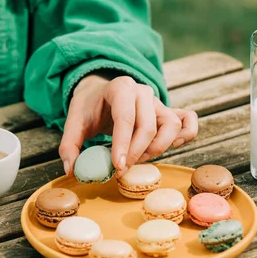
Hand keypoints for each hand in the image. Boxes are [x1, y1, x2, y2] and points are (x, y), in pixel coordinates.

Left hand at [59, 74, 198, 176]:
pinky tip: (172, 146)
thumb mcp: (74, 121)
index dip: (123, 144)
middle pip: (148, 125)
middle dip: (136, 152)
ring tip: (139, 160)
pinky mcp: (167, 113)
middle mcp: (142, 92)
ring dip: (157, 148)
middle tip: (122, 169)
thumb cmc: (89, 107)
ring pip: (171, 125)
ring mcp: (157, 102)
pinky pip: (187, 120)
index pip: (125, 117)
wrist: (99, 93)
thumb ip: (69, 145)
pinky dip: (186, 134)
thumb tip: (71, 170)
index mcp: (120, 87)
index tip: (118, 166)